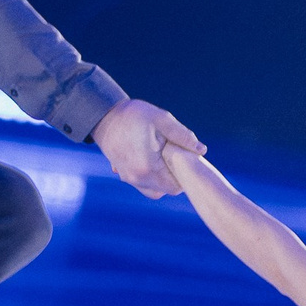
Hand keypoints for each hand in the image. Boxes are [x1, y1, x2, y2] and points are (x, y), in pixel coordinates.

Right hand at [92, 99, 206, 198]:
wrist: (104, 116)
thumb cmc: (133, 116)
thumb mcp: (162, 120)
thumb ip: (183, 136)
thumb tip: (201, 149)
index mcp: (148, 168)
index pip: (176, 185)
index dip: (186, 175)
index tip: (188, 160)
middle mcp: (137, 178)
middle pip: (168, 190)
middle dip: (176, 177)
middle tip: (178, 157)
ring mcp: (129, 179)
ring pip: (156, 190)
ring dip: (165, 178)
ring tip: (167, 158)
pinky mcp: (124, 175)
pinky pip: (145, 185)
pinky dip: (153, 177)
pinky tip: (155, 160)